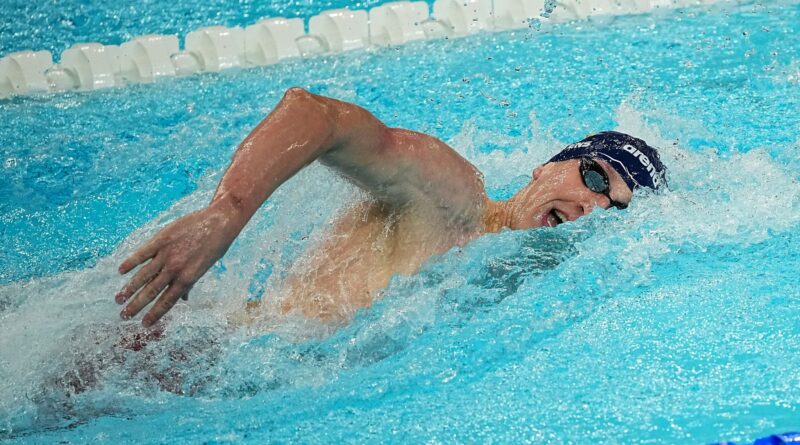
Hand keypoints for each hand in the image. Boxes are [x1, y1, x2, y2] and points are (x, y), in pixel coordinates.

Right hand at [116, 202, 243, 326]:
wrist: (219, 222)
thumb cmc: (214, 246)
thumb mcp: (205, 268)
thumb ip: (191, 283)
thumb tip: (184, 299)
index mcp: (187, 279)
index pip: (167, 302)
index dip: (155, 314)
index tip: (144, 324)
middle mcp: (176, 269)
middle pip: (152, 292)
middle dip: (136, 306)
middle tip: (124, 316)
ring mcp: (167, 254)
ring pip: (144, 275)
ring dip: (129, 288)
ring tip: (118, 299)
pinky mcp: (162, 239)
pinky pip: (143, 253)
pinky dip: (131, 262)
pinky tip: (120, 271)